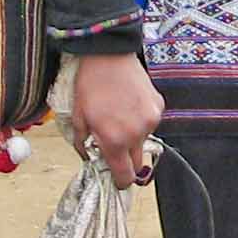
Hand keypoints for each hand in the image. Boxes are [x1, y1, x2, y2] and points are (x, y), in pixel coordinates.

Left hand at [69, 53, 163, 186]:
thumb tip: (90, 157)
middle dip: (127, 162)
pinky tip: (129, 105)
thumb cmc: (89, 86)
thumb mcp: (78, 117)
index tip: (115, 179)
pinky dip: (141, 121)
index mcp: (115, 140)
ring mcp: (151, 120)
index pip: (124, 176)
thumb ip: (83, 143)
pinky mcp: (158, 106)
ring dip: (133, 138)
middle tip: (114, 149)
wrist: (108, 56)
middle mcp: (136, 134)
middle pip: (138, 164)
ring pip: (143, 142)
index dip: (120, 181)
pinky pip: (150, 123)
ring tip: (119, 117)